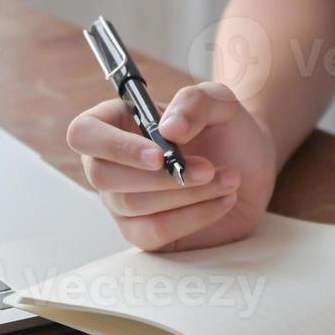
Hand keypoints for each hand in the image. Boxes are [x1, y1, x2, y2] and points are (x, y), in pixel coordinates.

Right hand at [66, 82, 276, 251]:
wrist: (250, 164)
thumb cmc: (224, 127)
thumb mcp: (218, 101)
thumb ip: (194, 102)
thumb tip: (168, 129)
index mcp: (113, 123)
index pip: (83, 133)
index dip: (114, 146)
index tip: (159, 154)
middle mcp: (109, 163)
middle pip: (103, 176)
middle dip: (159, 176)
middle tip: (208, 169)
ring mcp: (121, 201)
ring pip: (132, 205)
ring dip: (186, 195)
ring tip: (227, 179)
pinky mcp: (143, 231)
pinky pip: (154, 232)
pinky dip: (194, 217)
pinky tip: (223, 200)